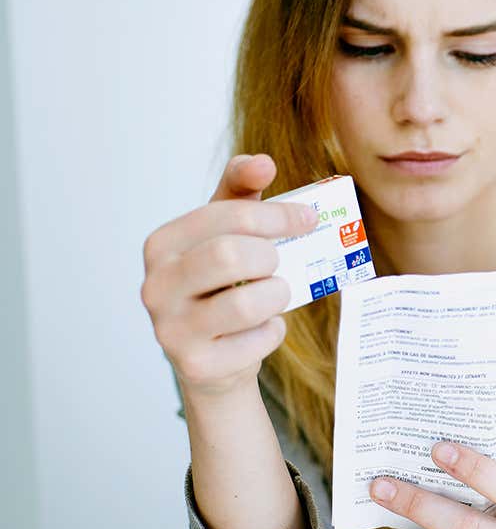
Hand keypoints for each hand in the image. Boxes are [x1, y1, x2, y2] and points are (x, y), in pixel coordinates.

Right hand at [140, 153, 318, 397]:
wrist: (211, 358)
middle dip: (270, 256)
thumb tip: (262, 162)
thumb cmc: (221, 284)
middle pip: (231, 255)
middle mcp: (155, 286)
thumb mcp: (225, 233)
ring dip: (276, 295)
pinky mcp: (196, 365)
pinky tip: (260, 329)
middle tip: (279, 263)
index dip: (277, 214)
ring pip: (248, 302)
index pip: (226, 215)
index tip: (308, 218)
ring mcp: (171, 330)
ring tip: (273, 295)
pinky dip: (272, 332)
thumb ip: (240, 192)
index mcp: (161, 244)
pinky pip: (257, 340)